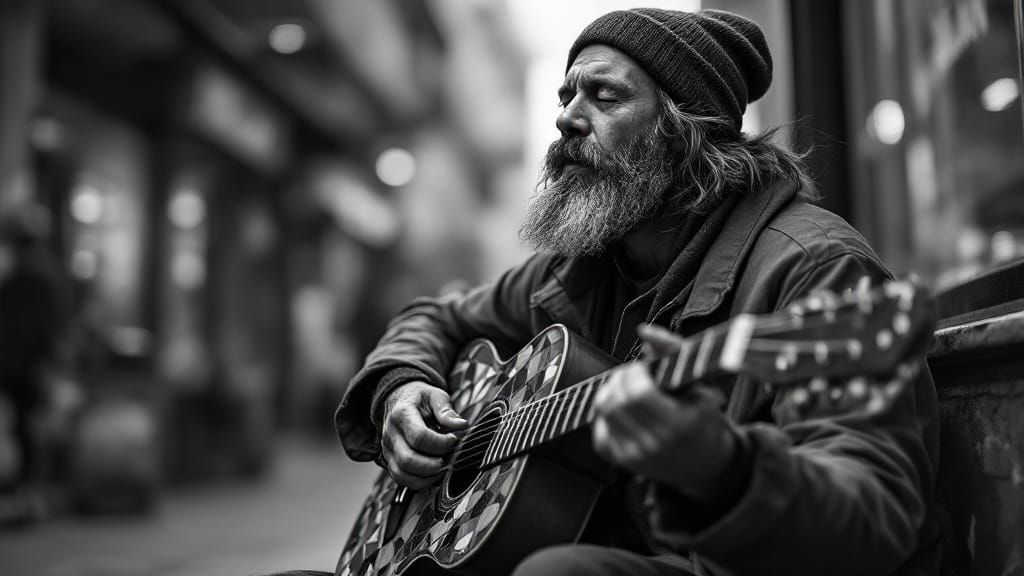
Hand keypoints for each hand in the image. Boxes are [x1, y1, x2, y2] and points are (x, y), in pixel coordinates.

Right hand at [381, 381, 467, 489]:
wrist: (398, 398)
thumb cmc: (418, 398)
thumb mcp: (434, 395)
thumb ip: (446, 410)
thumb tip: (461, 425)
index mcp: (402, 414)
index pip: (419, 436)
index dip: (440, 443)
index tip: (454, 440)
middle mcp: (391, 433)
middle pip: (408, 459)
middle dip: (432, 465)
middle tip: (448, 459)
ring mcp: (388, 449)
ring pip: (402, 474)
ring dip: (426, 477)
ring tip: (442, 468)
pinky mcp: (389, 459)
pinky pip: (400, 479)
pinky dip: (418, 482)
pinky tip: (434, 475)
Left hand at [591, 324, 736, 497]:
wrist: (705, 464)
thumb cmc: (704, 418)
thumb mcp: (700, 383)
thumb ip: (672, 351)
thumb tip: (644, 330)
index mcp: (678, 424)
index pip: (638, 393)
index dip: (634, 373)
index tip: (643, 368)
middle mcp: (654, 444)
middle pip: (616, 401)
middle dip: (620, 378)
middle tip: (633, 375)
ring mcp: (635, 455)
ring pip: (603, 411)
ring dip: (611, 391)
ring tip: (627, 387)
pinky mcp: (621, 460)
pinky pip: (600, 427)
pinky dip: (606, 412)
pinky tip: (623, 408)